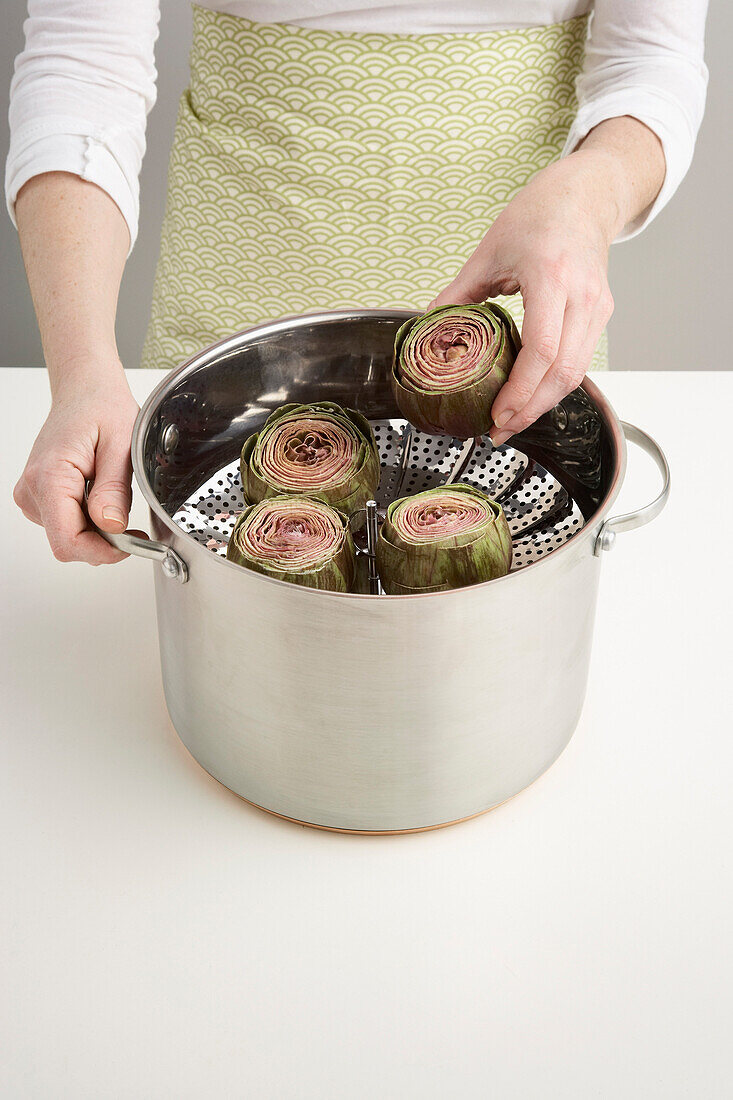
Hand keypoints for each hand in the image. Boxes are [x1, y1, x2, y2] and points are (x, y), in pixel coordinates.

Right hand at [13, 358, 138, 563]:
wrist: (84, 390)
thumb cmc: (101, 407)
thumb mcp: (122, 446)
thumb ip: (114, 490)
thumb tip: (111, 526)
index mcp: (49, 476)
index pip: (67, 542)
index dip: (102, 552)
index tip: (131, 544)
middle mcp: (32, 489)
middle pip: (69, 543)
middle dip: (105, 540)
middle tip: (132, 519)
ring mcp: (32, 495)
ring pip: (68, 536)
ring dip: (98, 528)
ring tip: (112, 493)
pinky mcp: (39, 496)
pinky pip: (66, 523)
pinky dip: (89, 519)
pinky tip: (100, 494)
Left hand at [430, 149, 618, 443]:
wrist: (585, 196)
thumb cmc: (538, 215)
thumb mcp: (487, 252)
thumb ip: (457, 295)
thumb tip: (428, 329)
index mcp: (551, 276)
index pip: (542, 350)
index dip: (520, 391)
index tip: (496, 415)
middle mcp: (581, 295)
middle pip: (563, 373)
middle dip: (530, 410)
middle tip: (497, 431)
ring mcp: (597, 307)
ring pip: (577, 374)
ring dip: (543, 405)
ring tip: (511, 423)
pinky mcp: (601, 314)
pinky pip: (580, 361)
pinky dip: (554, 385)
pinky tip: (530, 397)